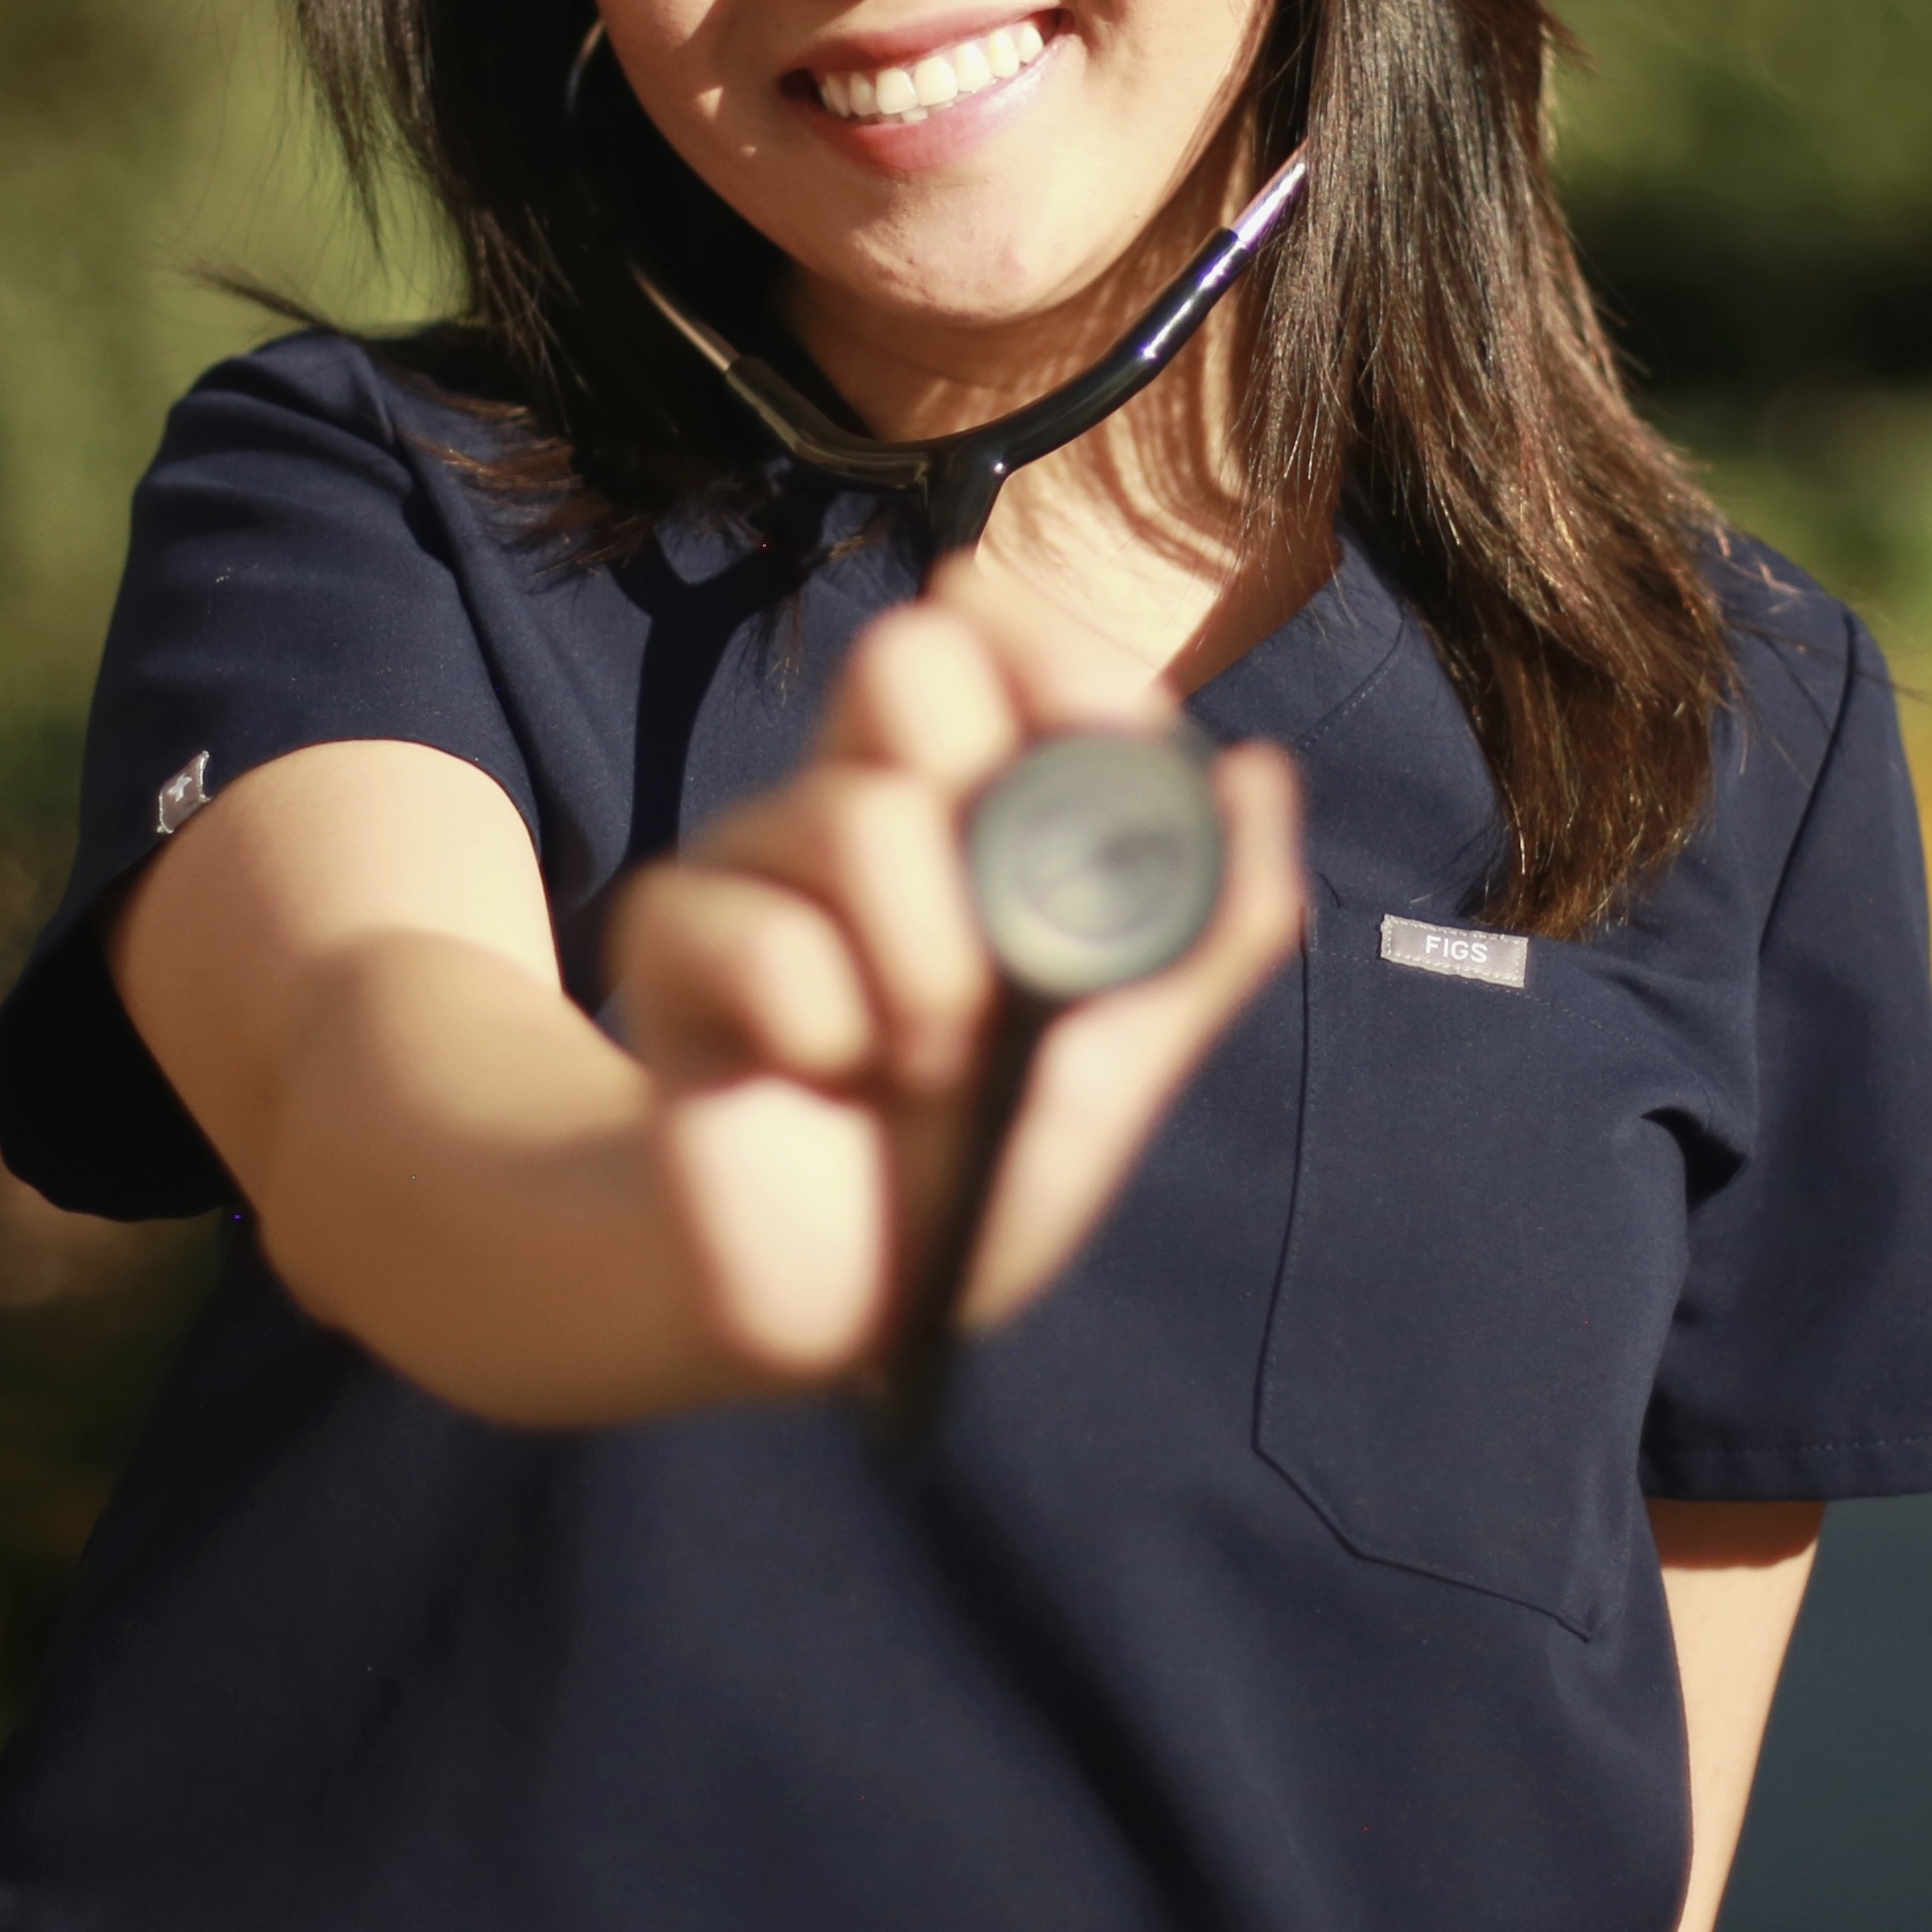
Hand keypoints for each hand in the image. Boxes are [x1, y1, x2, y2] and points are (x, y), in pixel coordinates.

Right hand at [604, 553, 1305, 1387]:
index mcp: (971, 798)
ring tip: (935, 1063)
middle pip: (907, 654)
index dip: (1052, 649)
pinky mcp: (669, 937)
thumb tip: (1261, 772)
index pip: (994, 634)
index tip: (1104, 733)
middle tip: (1008, 939)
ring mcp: (756, 859)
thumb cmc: (988, 1157)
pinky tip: (825, 1073)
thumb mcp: (1127, 1055)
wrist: (850, 1297)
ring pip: (853, 817)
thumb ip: (1209, 927)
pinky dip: (828, 1028)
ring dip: (932, 973)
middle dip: (985, 793)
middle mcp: (860, 799)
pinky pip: (763, 936)